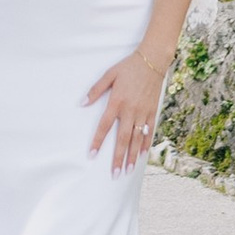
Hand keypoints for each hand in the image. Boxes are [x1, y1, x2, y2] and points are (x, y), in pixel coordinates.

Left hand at [86, 45, 169, 171]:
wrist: (152, 60)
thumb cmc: (128, 67)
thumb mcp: (109, 75)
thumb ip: (96, 90)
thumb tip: (82, 103)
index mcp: (117, 101)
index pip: (105, 126)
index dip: (98, 141)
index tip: (92, 155)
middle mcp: (130, 110)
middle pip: (123, 138)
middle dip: (119, 157)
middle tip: (115, 174)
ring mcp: (143, 112)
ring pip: (137, 138)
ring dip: (133, 156)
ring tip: (128, 170)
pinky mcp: (152, 111)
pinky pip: (149, 131)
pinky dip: (146, 143)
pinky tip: (143, 155)